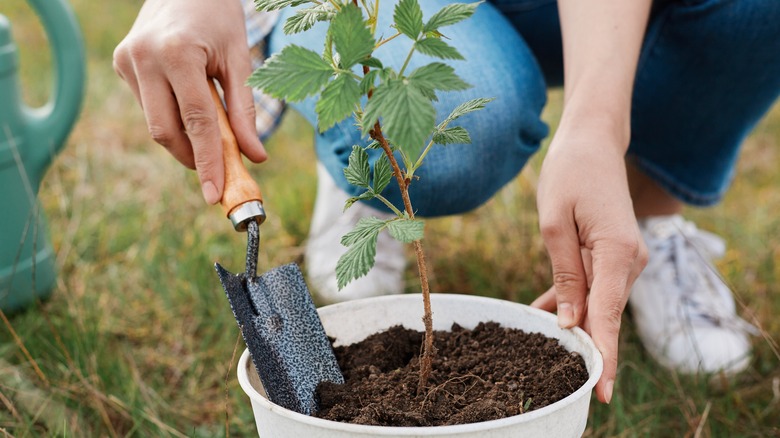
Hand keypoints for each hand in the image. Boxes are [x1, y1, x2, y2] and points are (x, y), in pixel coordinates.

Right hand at [113, 0, 266, 203]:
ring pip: (155, 123)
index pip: (196, 122)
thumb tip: (255, 157)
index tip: (215, 194)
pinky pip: (149, 106)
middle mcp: (144, 58)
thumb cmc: (218, 16)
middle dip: (193, 158)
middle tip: (218, 172)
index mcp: (178, 54)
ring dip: (184, 136)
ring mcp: (127, 61)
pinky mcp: (121, 63)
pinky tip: (186, 96)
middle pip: (166, 131)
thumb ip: (244, 111)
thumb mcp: (239, 59)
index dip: (207, 162)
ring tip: (209, 123)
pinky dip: (172, 115)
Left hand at [531, 127, 647, 403]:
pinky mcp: (613, 256)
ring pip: (596, 303)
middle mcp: (630, 261)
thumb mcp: (555, 224)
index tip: (601, 392)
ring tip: (535, 341)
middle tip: (554, 369)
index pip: (608, 315)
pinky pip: (592, 287)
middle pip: (605, 315)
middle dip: (583, 344)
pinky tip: (541, 313)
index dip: (603, 356)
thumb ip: (565, 276)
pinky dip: (570, 301)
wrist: (591, 143)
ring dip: (571, 320)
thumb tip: (569, 323)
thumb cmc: (570, 174)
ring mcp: (624, 260)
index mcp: (619, 253)